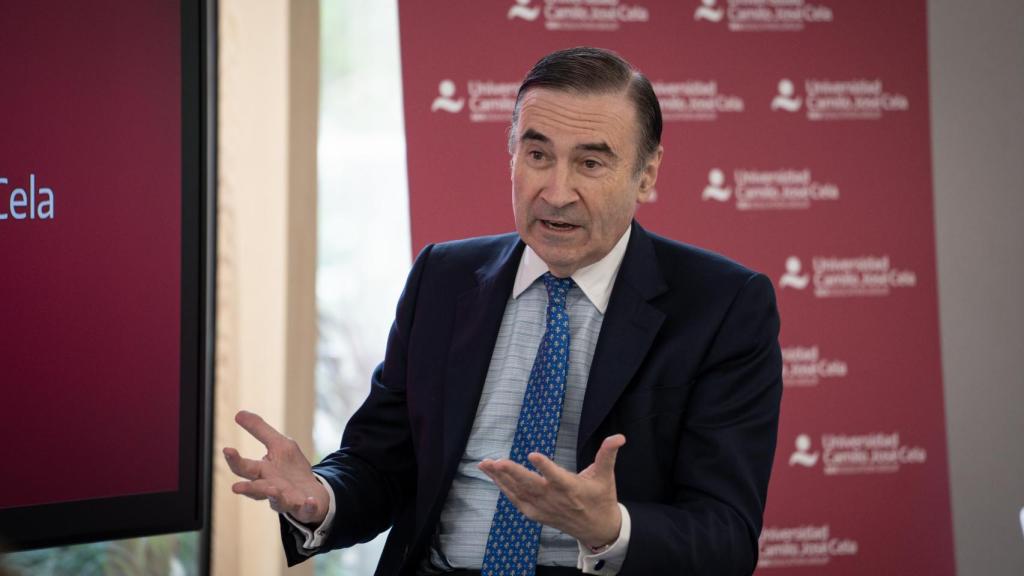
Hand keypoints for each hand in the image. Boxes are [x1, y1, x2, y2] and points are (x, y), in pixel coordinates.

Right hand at [223, 410, 329, 524]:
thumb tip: (238, 413)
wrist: (312, 492)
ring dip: (274, 496)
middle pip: (256, 489)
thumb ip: (259, 430)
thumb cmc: (290, 469)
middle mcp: (271, 489)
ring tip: (273, 490)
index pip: (244, 468)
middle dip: (247, 488)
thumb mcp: (278, 444)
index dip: (235, 460)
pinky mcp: (305, 507)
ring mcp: (288, 499)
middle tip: (236, 487)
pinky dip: (308, 506)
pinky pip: (306, 509)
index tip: (227, 450)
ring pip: (277, 501)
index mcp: (263, 473)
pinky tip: (309, 502)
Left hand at [478, 434, 625, 548]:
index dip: (545, 467)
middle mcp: (554, 499)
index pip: (556, 476)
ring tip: (485, 464)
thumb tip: (619, 436)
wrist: (598, 529)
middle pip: (530, 485)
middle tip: (497, 462)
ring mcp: (543, 508)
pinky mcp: (536, 513)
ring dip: (501, 479)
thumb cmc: (601, 498)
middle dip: (512, 473)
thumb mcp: (606, 475)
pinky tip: (493, 477)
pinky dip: (504, 489)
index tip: (533, 455)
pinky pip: (516, 500)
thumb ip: (608, 454)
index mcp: (571, 488)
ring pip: (519, 492)